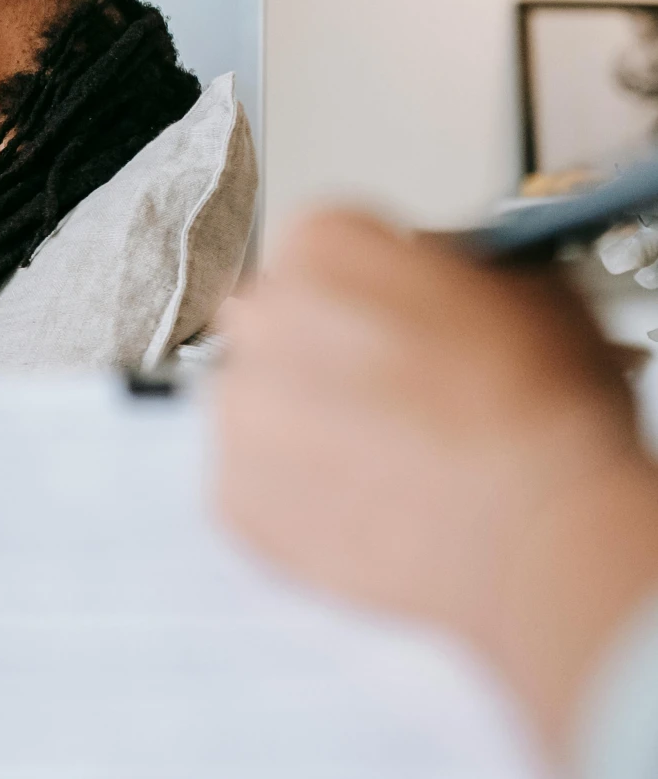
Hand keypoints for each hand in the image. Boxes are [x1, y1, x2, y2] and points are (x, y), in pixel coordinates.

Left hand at [216, 207, 657, 754]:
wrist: (539, 533)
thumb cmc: (543, 415)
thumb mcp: (529, 288)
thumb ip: (454, 265)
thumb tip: (436, 271)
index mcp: (325, 249)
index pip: (324, 245)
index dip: (371, 282)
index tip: (399, 314)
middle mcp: (262, 322)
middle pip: (277, 320)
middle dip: (324, 348)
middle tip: (394, 389)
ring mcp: (240, 413)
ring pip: (260, 402)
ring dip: (307, 421)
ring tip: (388, 454)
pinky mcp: (235, 495)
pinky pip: (254, 480)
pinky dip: (298, 491)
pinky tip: (367, 499)